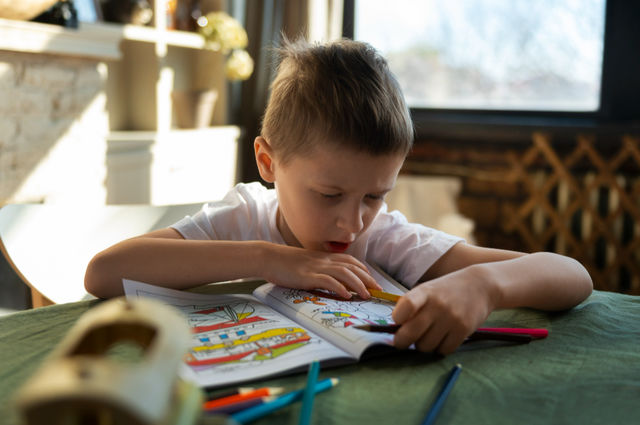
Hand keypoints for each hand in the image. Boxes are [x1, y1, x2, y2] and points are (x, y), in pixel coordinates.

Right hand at [262, 244, 381, 298]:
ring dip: (358, 284)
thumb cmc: (286, 263)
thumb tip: (332, 281)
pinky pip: (327, 280)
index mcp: (324, 257)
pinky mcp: (307, 276)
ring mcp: (316, 267)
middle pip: (352, 267)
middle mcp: (323, 260)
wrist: (268, 257)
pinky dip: (339, 287)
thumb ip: (320, 270)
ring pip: (343, 273)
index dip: (364, 270)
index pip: (350, 261)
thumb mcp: (307, 264)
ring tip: (367, 295)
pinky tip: (347, 295)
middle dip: (367, 278)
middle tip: (378, 290)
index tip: (372, 280)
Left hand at [392, 267, 496, 354]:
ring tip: (426, 336)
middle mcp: (438, 305)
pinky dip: (439, 348)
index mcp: (425, 292)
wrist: (480, 286)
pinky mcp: (463, 330)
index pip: (408, 305)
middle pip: (411, 333)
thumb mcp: (428, 290)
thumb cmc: (447, 290)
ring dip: (422, 345)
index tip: (396, 322)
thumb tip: (395, 328)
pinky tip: (441, 339)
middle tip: (401, 342)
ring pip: (426, 346)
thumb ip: (412, 305)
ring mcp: (451, 319)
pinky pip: (443, 350)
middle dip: (402, 342)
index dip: (398, 317)